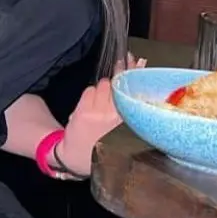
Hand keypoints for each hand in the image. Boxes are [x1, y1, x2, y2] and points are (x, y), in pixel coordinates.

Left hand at [56, 54, 145, 176]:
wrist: (76, 157)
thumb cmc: (104, 139)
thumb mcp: (123, 124)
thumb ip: (131, 98)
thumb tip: (140, 63)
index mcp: (131, 121)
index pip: (136, 89)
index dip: (135, 72)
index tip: (135, 60)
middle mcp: (118, 118)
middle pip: (118, 84)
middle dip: (117, 79)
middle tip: (116, 78)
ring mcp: (101, 115)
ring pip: (103, 85)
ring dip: (101, 91)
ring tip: (100, 107)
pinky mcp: (85, 112)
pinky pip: (90, 90)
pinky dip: (89, 96)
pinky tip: (89, 108)